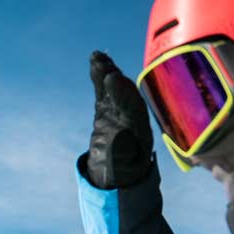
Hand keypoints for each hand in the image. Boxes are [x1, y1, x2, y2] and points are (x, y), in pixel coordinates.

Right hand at [85, 51, 154, 189]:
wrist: (119, 175)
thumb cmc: (121, 175)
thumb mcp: (120, 168)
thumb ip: (120, 154)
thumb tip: (120, 140)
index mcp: (138, 132)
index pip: (131, 108)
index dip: (122, 93)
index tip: (114, 79)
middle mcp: (131, 118)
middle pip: (125, 93)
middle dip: (114, 78)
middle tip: (105, 64)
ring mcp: (119, 113)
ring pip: (114, 89)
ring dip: (106, 72)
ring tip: (96, 57)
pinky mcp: (107, 111)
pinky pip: (105, 91)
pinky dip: (100, 77)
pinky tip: (95, 60)